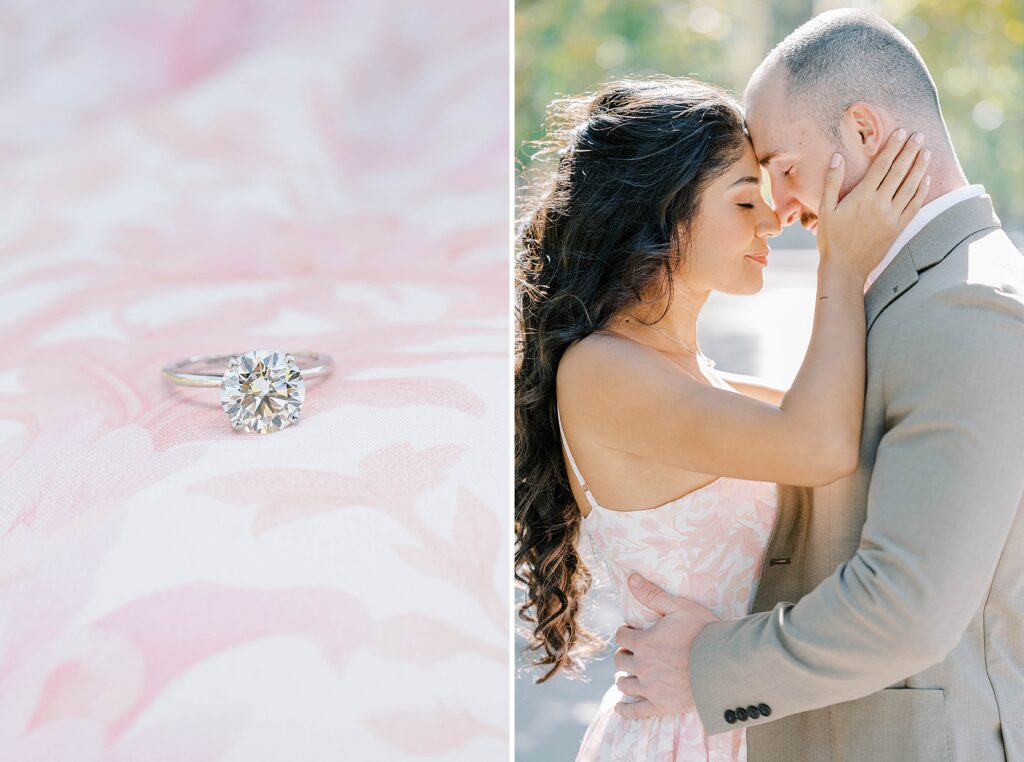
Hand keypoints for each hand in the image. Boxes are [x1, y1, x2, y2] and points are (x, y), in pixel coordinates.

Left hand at [612, 572, 719, 719]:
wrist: (725, 665)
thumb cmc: (705, 633)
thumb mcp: (679, 608)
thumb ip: (652, 594)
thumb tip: (630, 577)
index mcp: (643, 642)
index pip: (621, 636)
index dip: (625, 632)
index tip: (632, 631)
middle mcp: (642, 667)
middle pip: (620, 660)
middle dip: (625, 654)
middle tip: (635, 652)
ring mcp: (650, 689)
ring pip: (624, 684)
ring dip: (625, 677)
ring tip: (631, 673)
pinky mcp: (661, 706)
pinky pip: (636, 711)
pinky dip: (626, 710)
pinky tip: (621, 707)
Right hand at [817, 128, 930, 279]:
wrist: (845, 268)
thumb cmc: (831, 239)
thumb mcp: (825, 210)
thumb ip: (831, 182)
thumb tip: (837, 157)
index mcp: (862, 197)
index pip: (881, 166)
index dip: (892, 147)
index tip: (900, 132)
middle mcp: (880, 204)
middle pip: (899, 172)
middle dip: (910, 151)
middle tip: (919, 136)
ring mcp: (891, 216)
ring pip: (910, 186)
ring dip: (920, 167)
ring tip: (926, 152)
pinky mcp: (898, 228)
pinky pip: (914, 205)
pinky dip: (922, 190)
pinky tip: (926, 179)